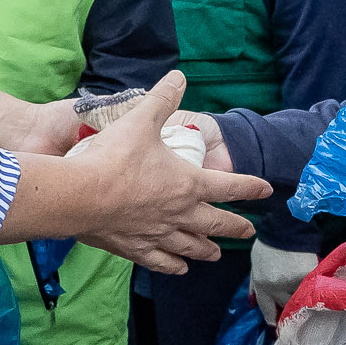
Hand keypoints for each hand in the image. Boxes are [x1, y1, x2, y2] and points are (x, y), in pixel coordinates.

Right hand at [14, 71, 263, 272]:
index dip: (250, 187)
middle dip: (236, 227)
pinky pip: (162, 261)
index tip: (266, 190)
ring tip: (216, 254)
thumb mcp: (141, 120)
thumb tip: (179, 76)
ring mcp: (159, 235)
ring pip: (192, 247)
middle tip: (248, 231)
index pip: (229, 186)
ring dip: (207, 250)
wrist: (80, 196)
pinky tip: (178, 268)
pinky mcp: (136, 248)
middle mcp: (180, 214)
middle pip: (216, 224)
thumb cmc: (114, 158)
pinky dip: (174, 265)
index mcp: (188, 183)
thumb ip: (162, 99)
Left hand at [249, 240, 317, 326]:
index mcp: (260, 285)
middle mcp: (275, 287)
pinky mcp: (307, 276)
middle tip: (298, 308)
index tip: (280, 326)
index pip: (267, 311)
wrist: (285, 227)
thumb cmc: (268, 244)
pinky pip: (313, 288)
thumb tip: (251, 304)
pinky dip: (315, 287)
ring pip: (301, 299)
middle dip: (290, 308)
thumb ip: (254, 285)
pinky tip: (318, 284)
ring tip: (309, 294)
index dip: (274, 320)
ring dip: (304, 298)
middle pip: (285, 307)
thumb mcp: (255, 265)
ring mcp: (292, 282)